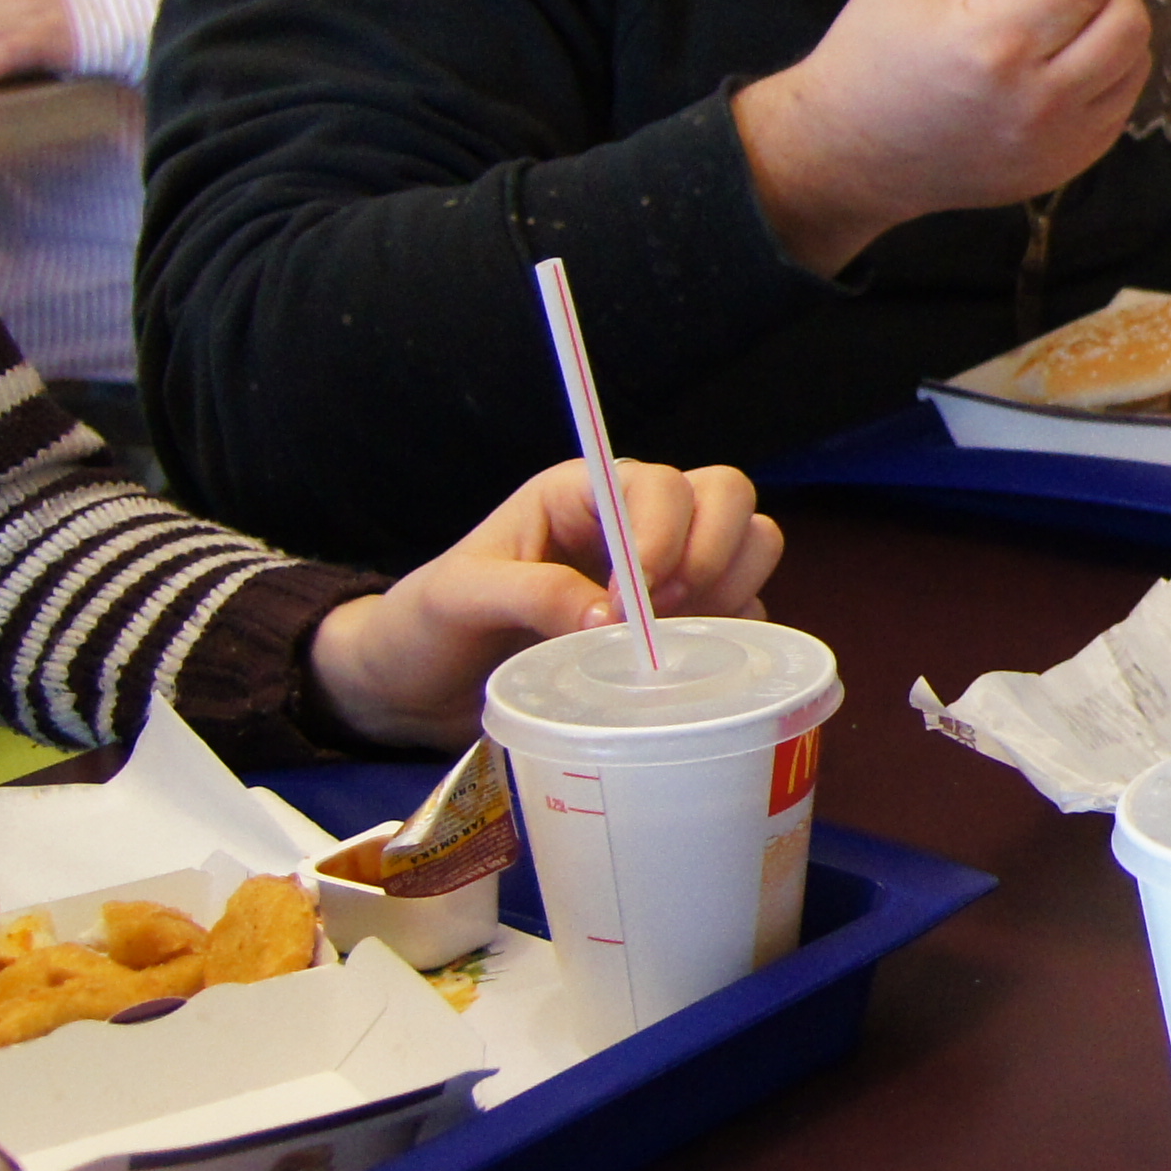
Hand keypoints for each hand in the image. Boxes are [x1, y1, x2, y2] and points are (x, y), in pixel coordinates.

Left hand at [307, 458, 787, 749]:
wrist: (417, 687)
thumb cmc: (429, 626)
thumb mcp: (458, 599)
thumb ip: (531, 593)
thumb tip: (611, 620)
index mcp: (581, 495)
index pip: (658, 484)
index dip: (663, 535)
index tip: (634, 603)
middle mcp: (635, 522)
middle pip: (727, 496)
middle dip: (713, 552)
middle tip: (668, 615)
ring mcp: (668, 573)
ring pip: (752, 545)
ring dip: (732, 588)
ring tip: (676, 639)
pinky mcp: (683, 625)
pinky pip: (745, 612)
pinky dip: (737, 636)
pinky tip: (689, 666)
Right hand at [734, 0, 1153, 276]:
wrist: (852, 151)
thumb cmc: (877, 46)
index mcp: (998, 44)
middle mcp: (1041, 102)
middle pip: (1127, 16)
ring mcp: (1060, 143)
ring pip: (1135, 59)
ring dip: (1115, 15)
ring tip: (1068, 0)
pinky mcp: (1068, 166)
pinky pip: (1121, 100)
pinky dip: (1110, 62)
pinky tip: (1066, 48)